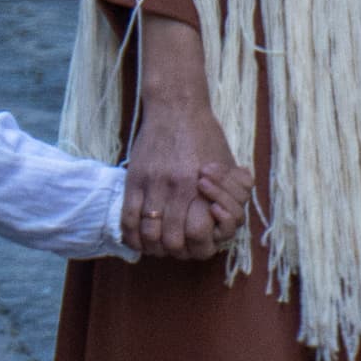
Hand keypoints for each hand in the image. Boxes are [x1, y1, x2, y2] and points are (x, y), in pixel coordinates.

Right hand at [121, 92, 251, 260]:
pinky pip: (127, 217)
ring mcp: (153, 184)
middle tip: (176, 250)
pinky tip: (137, 239)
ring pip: (148, 233)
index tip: (198, 245)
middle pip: (172, 241)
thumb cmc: (206, 138)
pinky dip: (131, 235)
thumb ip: (233, 194)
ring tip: (156, 248)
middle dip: (175, 252)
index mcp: (204, 188)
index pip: (199, 235)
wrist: (177, 108)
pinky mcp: (134, 179)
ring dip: (152, 247)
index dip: (199, 247)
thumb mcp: (229, 164)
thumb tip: (228, 221)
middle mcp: (178, 189)